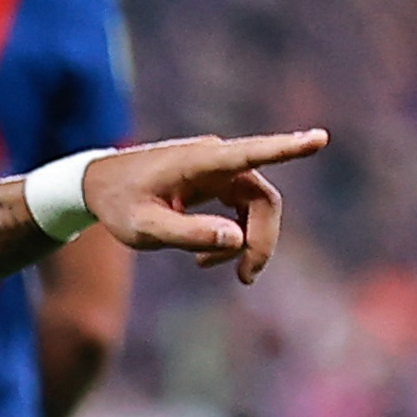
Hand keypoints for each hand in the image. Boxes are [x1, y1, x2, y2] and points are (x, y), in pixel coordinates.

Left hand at [81, 130, 328, 283]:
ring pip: (256, 207)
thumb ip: (188, 233)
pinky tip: (205, 259)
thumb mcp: (144, 229)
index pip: (252, 153)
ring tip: (208, 267)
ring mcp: (218, 168)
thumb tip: (236, 238)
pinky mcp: (216, 180)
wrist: (97, 185)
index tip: (320, 139)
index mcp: (200, 162)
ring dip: (246, 242)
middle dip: (262, 240)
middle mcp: (216, 158)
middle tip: (245, 277)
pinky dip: (232, 237)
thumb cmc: (118, 205)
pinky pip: (241, 209)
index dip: (288, 148)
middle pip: (263, 199)